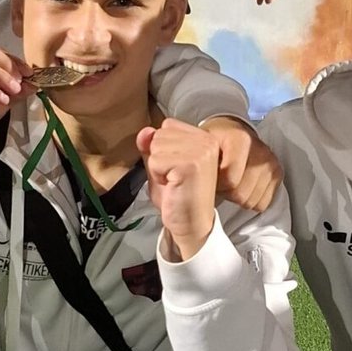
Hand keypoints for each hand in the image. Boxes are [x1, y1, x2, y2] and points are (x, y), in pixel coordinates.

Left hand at [138, 119, 219, 259]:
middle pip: (159, 135)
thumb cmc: (177, 197)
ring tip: (174, 182)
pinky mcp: (192, 163)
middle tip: (174, 178)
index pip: (167, 125)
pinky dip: (157, 176)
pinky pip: (155, 160)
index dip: (162, 149)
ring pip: (156, 146)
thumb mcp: (160, 165)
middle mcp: (206, 140)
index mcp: (204, 136)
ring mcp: (201, 150)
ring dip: (158, 168)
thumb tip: (145, 131)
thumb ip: (151, 146)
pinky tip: (173, 186)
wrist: (190, 224)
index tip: (175, 168)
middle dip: (159, 158)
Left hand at [200, 116, 282, 211]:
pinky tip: (242, 185)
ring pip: (251, 201)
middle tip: (219, 181)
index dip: (214, 184)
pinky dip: (249, 199)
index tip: (208, 176)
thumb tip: (198, 193)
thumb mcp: (201, 148)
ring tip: (230, 182)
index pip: (230, 180)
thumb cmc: (213, 142)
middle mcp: (260, 149)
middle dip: (225, 193)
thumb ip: (200, 166)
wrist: (228, 131)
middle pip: (241, 194)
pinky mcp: (277, 173)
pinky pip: (262, 203)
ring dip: (237, 197)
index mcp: (240, 138)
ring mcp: (271, 162)